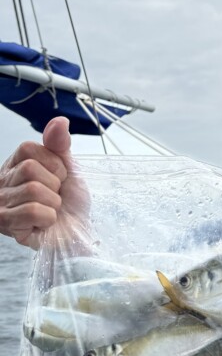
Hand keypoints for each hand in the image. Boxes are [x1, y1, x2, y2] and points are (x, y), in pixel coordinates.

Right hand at [0, 117, 88, 248]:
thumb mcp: (69, 169)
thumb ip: (60, 145)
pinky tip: (44, 223)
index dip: (54, 165)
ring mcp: (1, 203)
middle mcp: (2, 181)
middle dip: (54, 186)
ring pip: (33, 190)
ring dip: (53, 204)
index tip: (59, 180)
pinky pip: (33, 210)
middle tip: (55, 198)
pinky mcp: (6, 223)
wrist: (79, 234)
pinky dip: (48, 218)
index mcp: (15, 164)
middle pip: (30, 169)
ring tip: (51, 211)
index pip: (29, 149)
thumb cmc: (72, 205)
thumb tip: (60, 121)